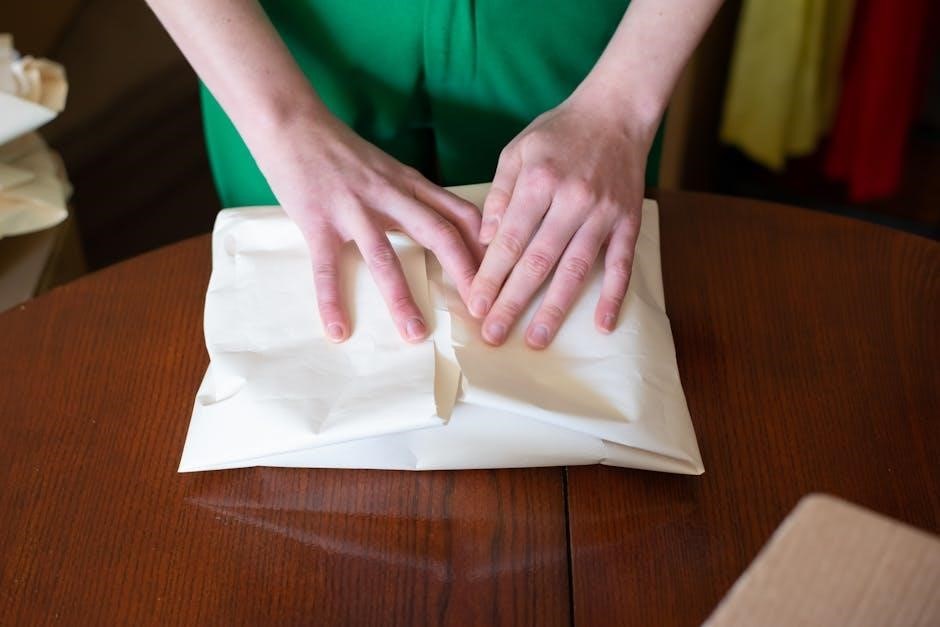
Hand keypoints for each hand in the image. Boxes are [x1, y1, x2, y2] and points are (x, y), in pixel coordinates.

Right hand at [253, 111, 482, 343]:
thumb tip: (446, 228)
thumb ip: (414, 197)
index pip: (461, 214)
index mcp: (410, 183)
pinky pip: (327, 267)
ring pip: (384, 256)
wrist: (292, 122)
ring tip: (415, 333)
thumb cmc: (340, 150)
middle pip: (438, 234)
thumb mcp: (388, 168)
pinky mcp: (317, 220)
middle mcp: (389, 195)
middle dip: (463, 274)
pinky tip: (337, 330)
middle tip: (479, 312)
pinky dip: (331, 301)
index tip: (501, 278)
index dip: (485, 247)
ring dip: (402, 298)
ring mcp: (353, 208)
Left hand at [468, 93, 654, 348]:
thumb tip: (484, 240)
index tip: (476, 305)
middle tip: (494, 334)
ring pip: (576, 269)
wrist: (616, 111)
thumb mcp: (517, 151)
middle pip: (538, 261)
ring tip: (536, 339)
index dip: (491, 276)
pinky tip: (602, 325)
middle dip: (513, 302)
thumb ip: (500, 195)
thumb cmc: (559, 132)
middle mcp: (572, 199)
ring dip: (555, 308)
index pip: (509, 240)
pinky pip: (621, 264)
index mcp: (539, 181)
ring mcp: (604, 213)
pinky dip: (613, 296)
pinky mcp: (629, 221)